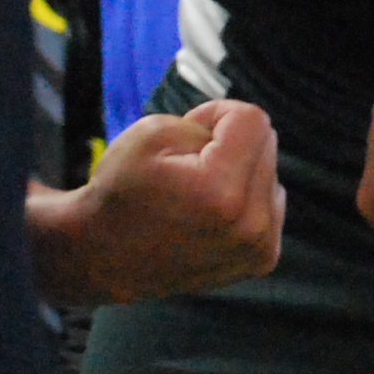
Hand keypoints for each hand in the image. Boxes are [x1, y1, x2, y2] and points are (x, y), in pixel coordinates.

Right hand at [29, 99, 282, 306]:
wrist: (105, 257)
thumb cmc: (121, 191)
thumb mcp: (152, 132)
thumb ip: (208, 122)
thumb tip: (243, 134)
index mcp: (221, 193)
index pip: (253, 120)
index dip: (216, 114)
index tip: (187, 134)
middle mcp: (250, 226)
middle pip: (266, 144)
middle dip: (229, 143)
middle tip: (187, 167)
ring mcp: (259, 247)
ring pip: (269, 172)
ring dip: (239, 172)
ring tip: (198, 194)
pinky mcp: (262, 258)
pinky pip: (269, 202)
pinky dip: (245, 198)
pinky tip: (211, 213)